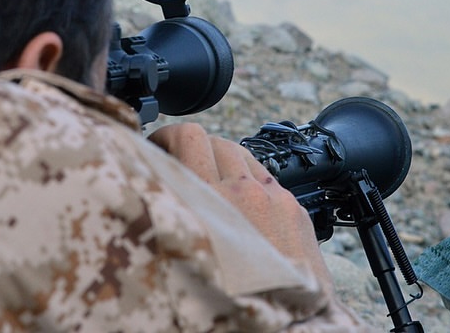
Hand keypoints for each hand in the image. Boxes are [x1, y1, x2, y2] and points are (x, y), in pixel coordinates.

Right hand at [148, 123, 334, 292]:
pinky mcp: (293, 209)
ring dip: (219, 158)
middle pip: (213, 140)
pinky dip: (247, 178)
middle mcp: (242, 191)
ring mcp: (272, 197)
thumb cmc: (227, 304)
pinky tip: (240, 199)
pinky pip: (265, 176)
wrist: (282, 329)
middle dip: (191, 146)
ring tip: (209, 179)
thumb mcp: (182, 257)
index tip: (158, 147)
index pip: (188, 138)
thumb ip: (172, 214)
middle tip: (178, 162)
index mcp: (208, 199)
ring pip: (241, 153)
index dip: (167, 136)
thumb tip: (156, 192)